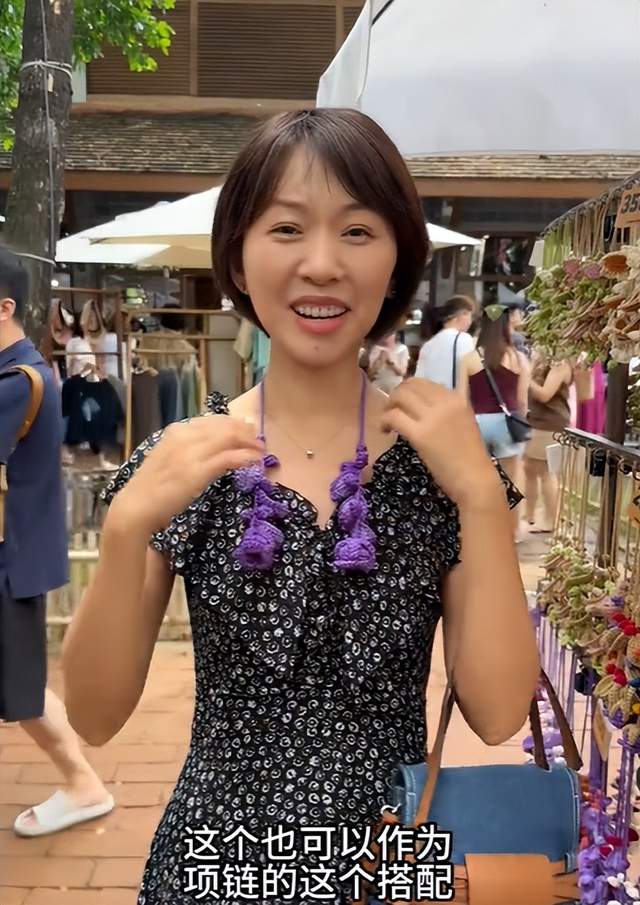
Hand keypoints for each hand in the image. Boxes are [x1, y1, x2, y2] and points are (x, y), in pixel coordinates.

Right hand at [109, 415, 263, 535]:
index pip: (210, 420)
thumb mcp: (168, 459)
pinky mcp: (199, 471)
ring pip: (230, 438)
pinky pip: (230, 458)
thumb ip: (186, 449)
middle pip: (224, 426)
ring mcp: (192, 453)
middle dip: (245, 431)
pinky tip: (255, 461)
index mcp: (176, 432)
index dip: (232, 423)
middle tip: (258, 439)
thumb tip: (208, 448)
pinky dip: (246, 457)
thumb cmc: (150, 488)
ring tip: (261, 450)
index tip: (245, 429)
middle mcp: (184, 437)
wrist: (136, 505)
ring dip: (249, 443)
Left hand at [380, 378, 500, 507]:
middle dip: (396, 395)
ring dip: (388, 406)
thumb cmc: (470, 456)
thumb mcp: (464, 421)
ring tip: (387, 421)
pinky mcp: (420, 435)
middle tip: (391, 409)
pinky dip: (384, 421)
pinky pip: (394, 417)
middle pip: (410, 385)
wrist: (475, 478)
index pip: (424, 382)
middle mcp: (445, 402)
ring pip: (400, 397)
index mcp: (457, 398)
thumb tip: (423, 404)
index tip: (404, 402)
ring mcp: (432, 417)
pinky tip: (385, 431)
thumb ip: (447, 409)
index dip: (409, 389)